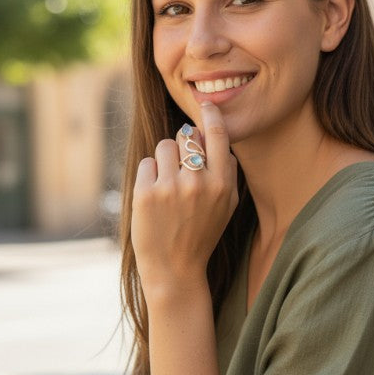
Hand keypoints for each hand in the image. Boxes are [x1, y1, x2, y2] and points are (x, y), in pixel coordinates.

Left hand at [131, 102, 237, 291]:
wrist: (174, 270)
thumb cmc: (201, 235)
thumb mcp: (227, 207)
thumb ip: (227, 172)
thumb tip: (218, 137)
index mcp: (222, 184)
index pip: (217, 134)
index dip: (210, 115)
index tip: (205, 105)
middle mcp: (198, 182)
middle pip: (187, 136)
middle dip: (182, 145)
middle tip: (181, 168)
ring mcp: (170, 188)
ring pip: (164, 146)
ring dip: (164, 160)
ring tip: (167, 185)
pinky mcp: (146, 194)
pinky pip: (147, 163)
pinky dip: (149, 175)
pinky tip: (154, 197)